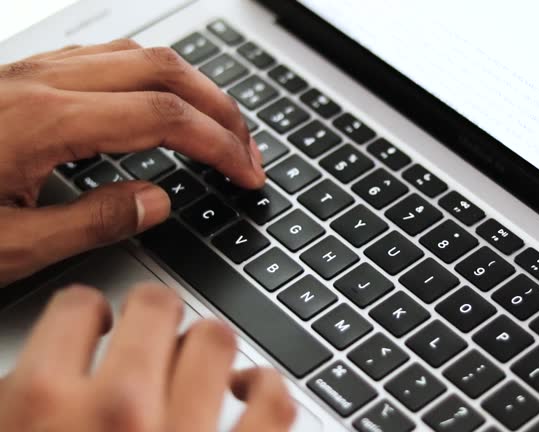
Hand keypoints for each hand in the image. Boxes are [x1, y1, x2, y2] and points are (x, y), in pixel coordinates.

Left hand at [0, 40, 264, 284]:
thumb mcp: (7, 246)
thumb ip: (90, 224)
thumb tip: (155, 204)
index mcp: (44, 120)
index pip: (164, 117)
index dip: (219, 144)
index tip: (246, 173)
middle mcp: (41, 82)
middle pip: (164, 70)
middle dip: (220, 109)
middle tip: (247, 150)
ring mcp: (32, 72)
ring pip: (138, 55)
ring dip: (191, 88)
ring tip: (216, 126)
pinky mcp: (24, 76)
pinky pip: (107, 58)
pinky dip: (153, 78)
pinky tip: (160, 105)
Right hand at [0, 284, 294, 430]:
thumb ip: (17, 399)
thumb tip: (30, 371)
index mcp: (44, 404)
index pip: (77, 308)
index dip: (87, 313)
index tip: (97, 325)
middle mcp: (120, 412)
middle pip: (154, 307)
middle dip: (152, 312)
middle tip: (152, 333)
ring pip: (216, 338)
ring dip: (207, 344)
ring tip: (198, 359)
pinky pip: (274, 399)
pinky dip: (267, 385)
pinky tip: (249, 392)